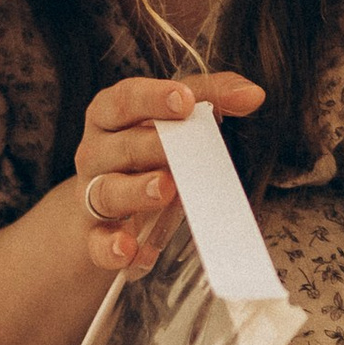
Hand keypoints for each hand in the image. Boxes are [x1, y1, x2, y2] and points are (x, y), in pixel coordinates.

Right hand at [72, 70, 263, 275]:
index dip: (152, 98)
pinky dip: (112, 247)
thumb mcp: (174, 119)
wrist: (108, 206)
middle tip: (186, 149)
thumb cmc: (145, 153)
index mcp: (110, 116)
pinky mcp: (94, 234)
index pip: (124, 99)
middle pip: (121, 146)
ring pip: (106, 192)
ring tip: (166, 190)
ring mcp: (90, 195)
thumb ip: (210, 98)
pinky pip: (97, 243)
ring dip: (135, 192)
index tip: (185, 100)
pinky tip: (133, 250)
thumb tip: (252, 94)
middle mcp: (96, 152)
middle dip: (152, 146)